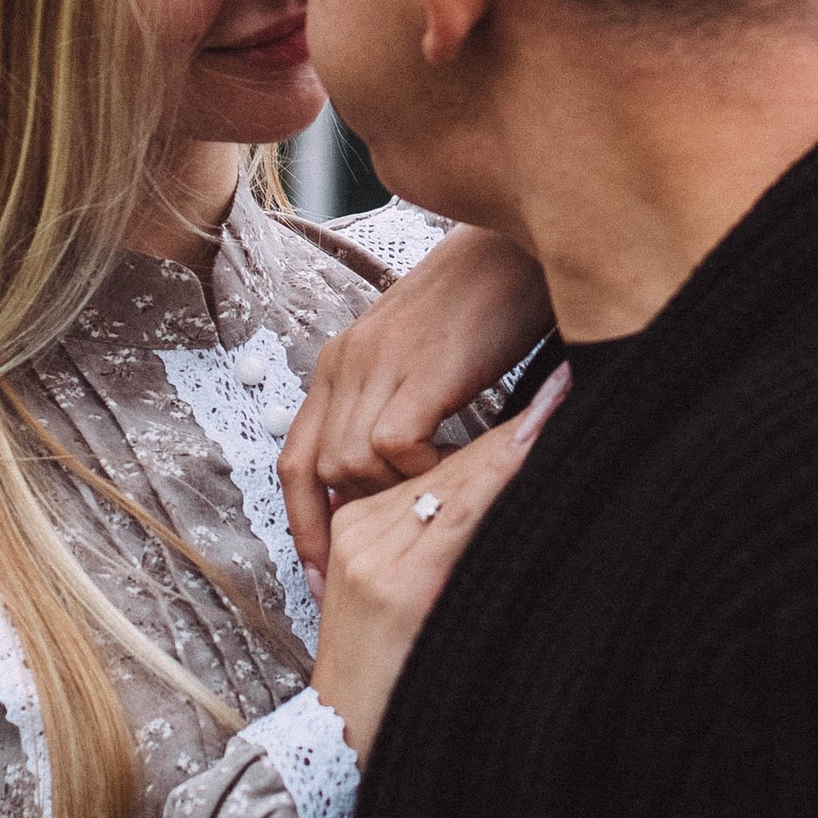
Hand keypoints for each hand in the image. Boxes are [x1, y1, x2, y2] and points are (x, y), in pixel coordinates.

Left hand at [280, 226, 553, 585]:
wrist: (522, 247)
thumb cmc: (489, 304)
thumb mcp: (425, 360)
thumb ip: (401, 407)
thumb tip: (402, 482)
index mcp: (341, 363)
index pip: (295, 457)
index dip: (302, 519)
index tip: (321, 570)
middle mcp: (345, 362)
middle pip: (312, 469)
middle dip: (336, 528)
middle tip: (375, 564)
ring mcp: (377, 362)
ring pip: (350, 464)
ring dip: (396, 493)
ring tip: (443, 493)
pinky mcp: (417, 367)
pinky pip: (393, 447)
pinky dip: (424, 469)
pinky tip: (463, 464)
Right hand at [309, 385, 560, 759]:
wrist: (338, 745)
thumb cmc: (386, 681)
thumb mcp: (404, 604)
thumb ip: (435, 549)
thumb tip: (496, 505)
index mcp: (359, 524)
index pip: (435, 465)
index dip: (496, 430)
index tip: (543, 396)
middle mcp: (363, 527)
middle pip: (449, 463)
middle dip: (515, 425)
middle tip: (566, 381)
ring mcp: (378, 551)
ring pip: (460, 481)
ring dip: (518, 440)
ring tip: (561, 399)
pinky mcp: (399, 580)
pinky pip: (461, 517)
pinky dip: (501, 479)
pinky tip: (533, 449)